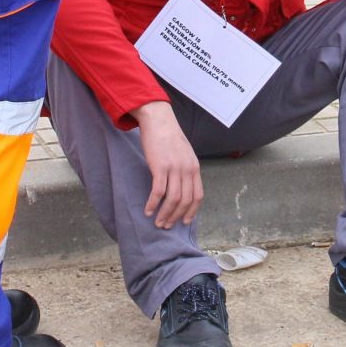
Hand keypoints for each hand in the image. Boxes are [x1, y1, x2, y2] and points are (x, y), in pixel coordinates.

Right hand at [135, 100, 201, 228]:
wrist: (158, 120)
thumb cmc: (168, 136)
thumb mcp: (183, 153)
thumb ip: (185, 169)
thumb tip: (182, 186)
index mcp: (194, 167)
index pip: (198, 196)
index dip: (191, 211)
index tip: (184, 222)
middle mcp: (187, 169)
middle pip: (185, 201)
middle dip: (176, 217)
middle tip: (166, 225)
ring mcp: (175, 168)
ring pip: (173, 199)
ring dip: (165, 214)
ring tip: (157, 222)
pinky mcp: (160, 166)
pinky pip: (158, 192)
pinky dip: (153, 204)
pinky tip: (147, 210)